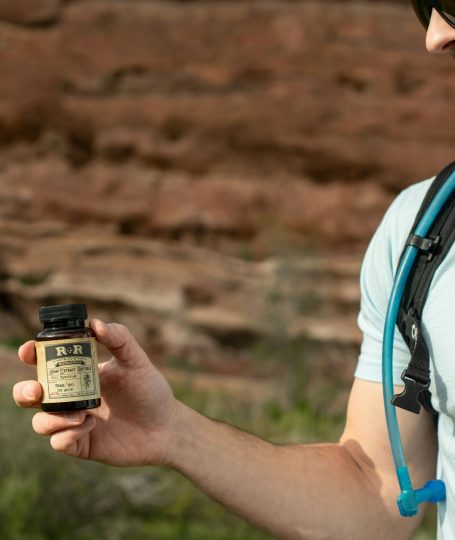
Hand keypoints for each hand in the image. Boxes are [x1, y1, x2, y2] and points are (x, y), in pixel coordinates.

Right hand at [13, 319, 179, 466]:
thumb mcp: (136, 360)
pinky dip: (67, 435)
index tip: (28, 351)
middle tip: (37, 390)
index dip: (31, 355)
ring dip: (51, 417)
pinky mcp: (81, 444)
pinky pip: (58, 442)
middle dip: (24, 391)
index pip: (46, 363)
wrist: (166, 427)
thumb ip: (119, 338)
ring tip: (81, 414)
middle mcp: (72, 397)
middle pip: (30, 395)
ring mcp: (74, 422)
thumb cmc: (150, 390)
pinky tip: (90, 425)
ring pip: (40, 421)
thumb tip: (94, 323)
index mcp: (80, 373)